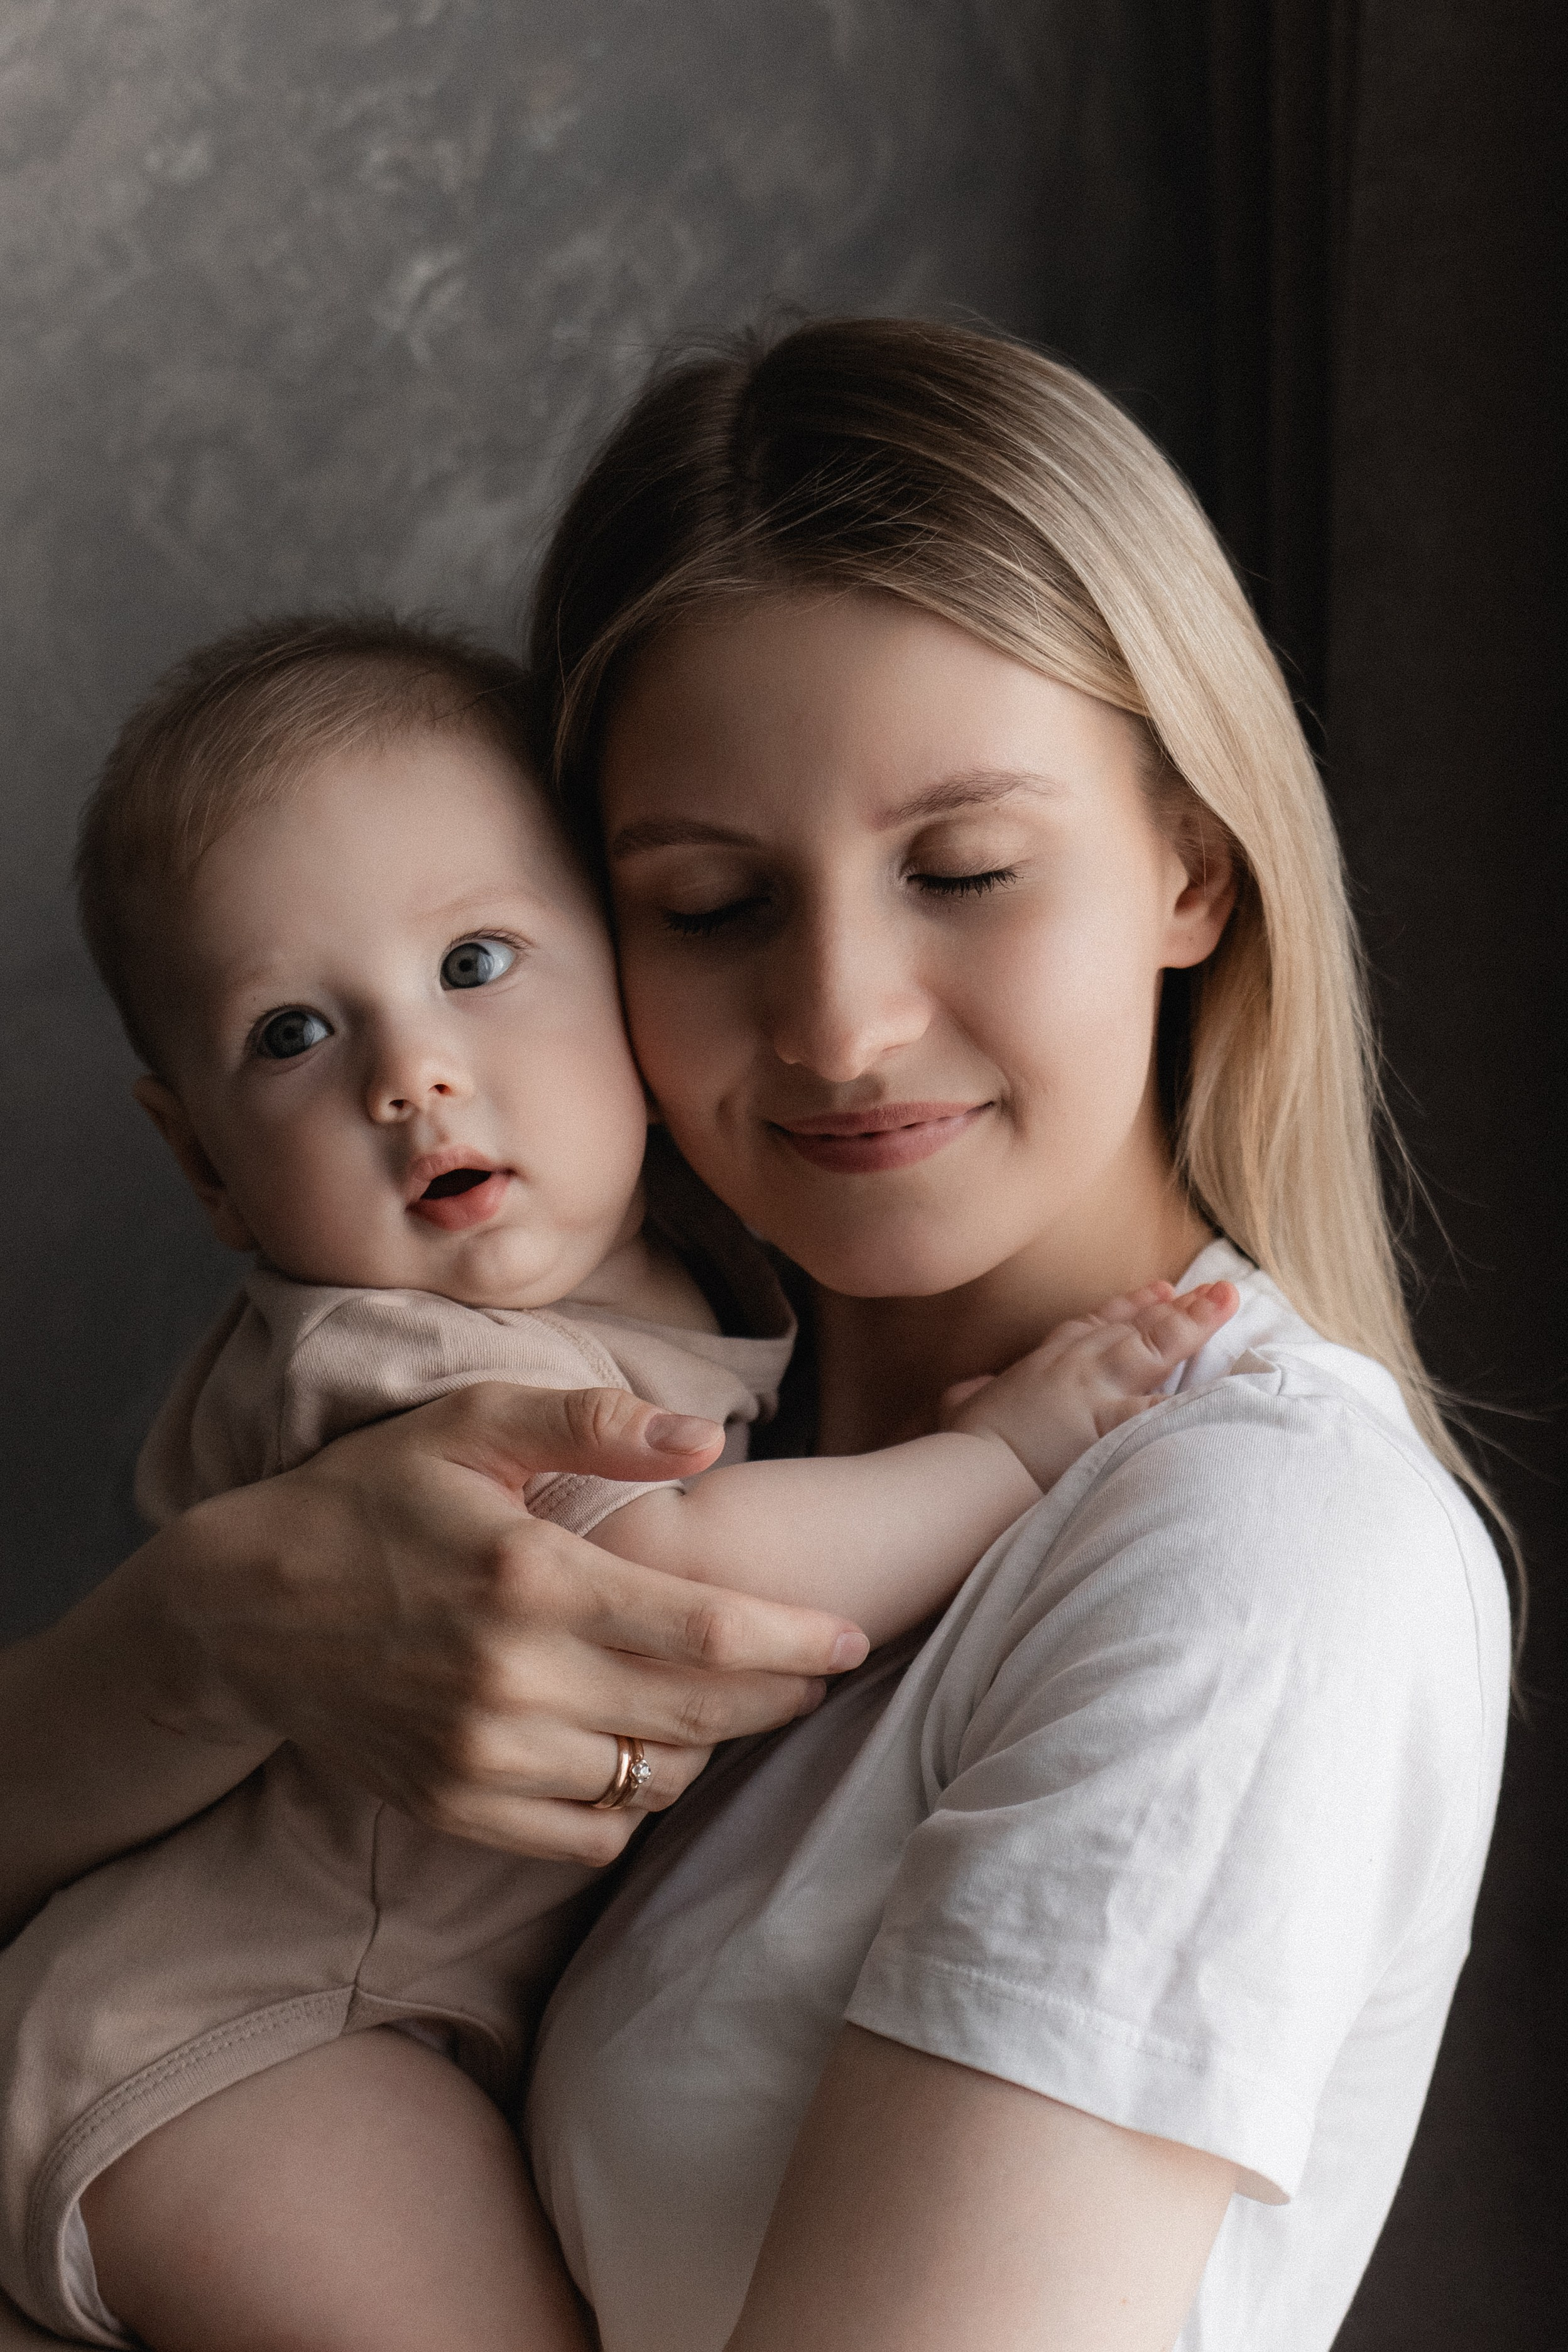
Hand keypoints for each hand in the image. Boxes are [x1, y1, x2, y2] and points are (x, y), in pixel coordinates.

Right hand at [152, 1382, 868, 1864]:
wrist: (244, 1606)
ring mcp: (481, 1756)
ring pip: (650, 1783)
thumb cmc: (373, 1496)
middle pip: (697, 1717)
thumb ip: (594, 1423)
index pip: (704, 1631)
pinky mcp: (454, 1807)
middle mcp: (513, 1680)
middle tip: (817, 1668)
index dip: (794, 1641)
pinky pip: (586, 1836)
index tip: (853, 1636)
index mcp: (532, 1578)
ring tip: (725, 1702)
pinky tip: (641, 1751)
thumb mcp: (472, 1424)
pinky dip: (633, 1803)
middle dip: (778, 1696)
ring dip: (708, 1748)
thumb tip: (707, 1438)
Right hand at [940, 1282, 1238, 1492]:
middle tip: (1218, 1289)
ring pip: (1153, 1347)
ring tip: (1226, 1302)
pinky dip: (1195, 1395)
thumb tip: (970, 1393)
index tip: (1161, 1290)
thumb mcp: (962, 1409)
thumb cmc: (962, 1447)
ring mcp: (1098, 1394)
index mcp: (1044, 1365)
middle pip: (1134, 1328)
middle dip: (1177, 1307)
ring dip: (1191, 1324)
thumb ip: (972, 1396)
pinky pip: (1164, 1407)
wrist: (971, 1475)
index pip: (1094, 1327)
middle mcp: (1076, 1370)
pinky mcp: (1113, 1427)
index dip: (1130, 1307)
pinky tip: (1228, 1382)